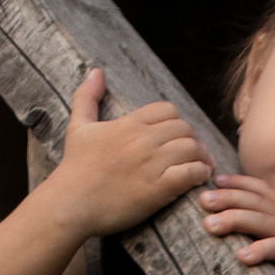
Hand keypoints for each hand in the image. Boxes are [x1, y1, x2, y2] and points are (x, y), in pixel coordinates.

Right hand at [52, 67, 214, 238]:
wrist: (71, 203)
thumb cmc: (74, 167)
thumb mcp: (78, 126)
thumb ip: (87, 97)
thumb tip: (96, 72)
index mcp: (128, 124)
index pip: (167, 110)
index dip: (176, 122)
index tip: (178, 136)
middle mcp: (142, 140)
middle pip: (184, 128)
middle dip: (193, 139)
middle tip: (195, 153)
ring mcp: (151, 164)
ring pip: (192, 148)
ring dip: (202, 157)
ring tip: (203, 166)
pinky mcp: (158, 189)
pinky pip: (191, 172)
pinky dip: (200, 174)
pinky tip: (199, 179)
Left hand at [198, 166, 274, 274]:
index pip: (262, 191)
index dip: (237, 184)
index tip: (215, 180)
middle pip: (254, 201)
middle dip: (225, 198)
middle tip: (199, 199)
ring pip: (260, 221)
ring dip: (233, 221)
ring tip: (208, 226)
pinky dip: (261, 251)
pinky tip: (242, 258)